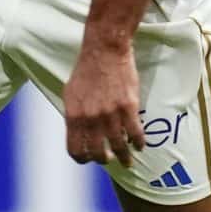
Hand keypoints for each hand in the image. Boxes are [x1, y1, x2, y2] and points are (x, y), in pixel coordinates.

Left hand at [62, 36, 146, 166]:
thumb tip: (77, 131)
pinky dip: (139, 143)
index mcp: (73, 116)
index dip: (82, 159)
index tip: (89, 159)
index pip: (75, 149)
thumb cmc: (85, 69)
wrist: (104, 51)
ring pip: (118, 147)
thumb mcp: (70, 93)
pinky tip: (140, 146)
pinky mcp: (128, 108)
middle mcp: (90, 119)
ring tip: (127, 160)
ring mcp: (110, 114)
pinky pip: (135, 133)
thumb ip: (73, 114)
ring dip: (124, 157)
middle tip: (109, 159)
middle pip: (98, 153)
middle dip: (104, 160)